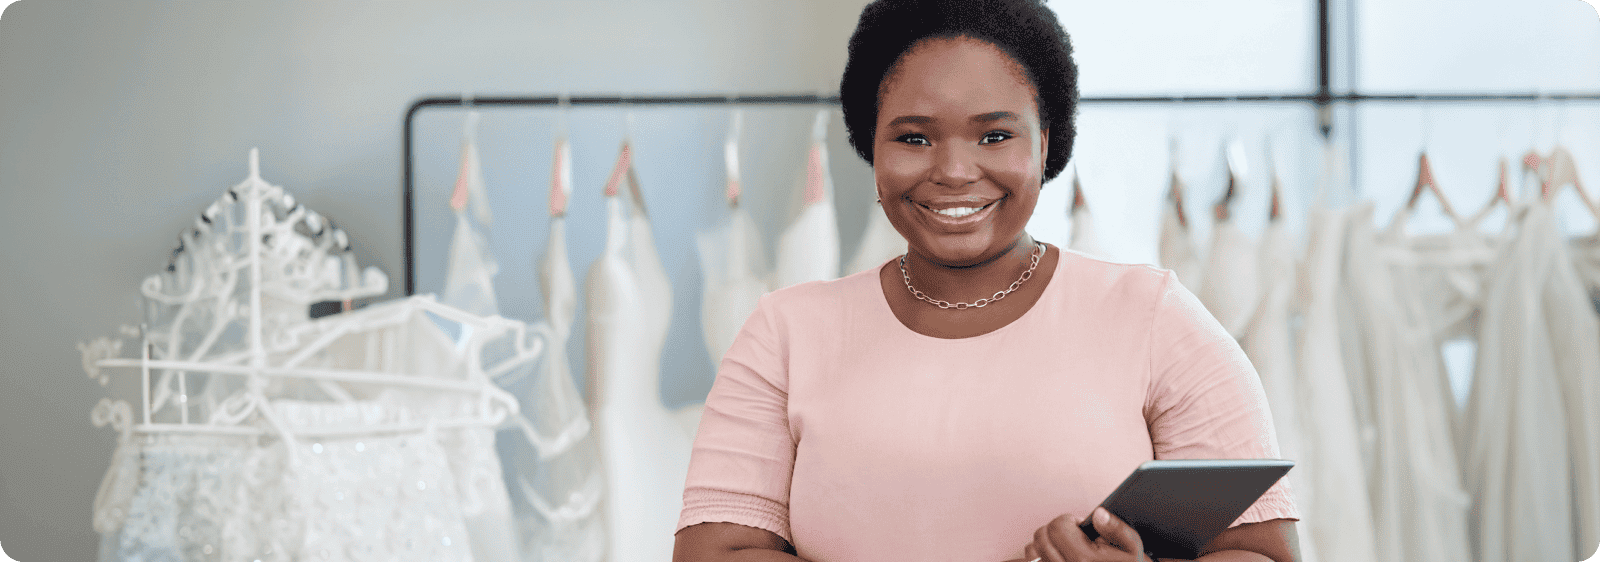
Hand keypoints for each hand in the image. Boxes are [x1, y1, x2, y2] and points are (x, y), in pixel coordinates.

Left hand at [1022, 507, 1150, 561]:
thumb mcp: (1131, 548)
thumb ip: (1116, 528)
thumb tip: (1098, 514)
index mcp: (1083, 558)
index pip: (1057, 526)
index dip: (1069, 520)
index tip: (1079, 526)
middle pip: (1042, 535)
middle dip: (1055, 529)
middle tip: (1072, 535)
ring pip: (1032, 549)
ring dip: (1044, 542)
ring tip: (1063, 545)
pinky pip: (1030, 561)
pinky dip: (1037, 555)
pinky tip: (1054, 554)